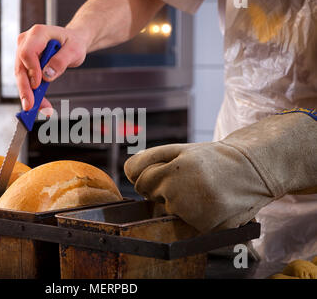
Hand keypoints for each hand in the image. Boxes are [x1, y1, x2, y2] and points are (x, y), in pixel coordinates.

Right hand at [15, 24, 88, 111]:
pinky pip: (26, 80)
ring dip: (28, 94)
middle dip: (25, 89)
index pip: (27, 52)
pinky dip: (33, 93)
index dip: (31, 70)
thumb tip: (47, 75)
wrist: (73, 41)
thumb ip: (61, 61)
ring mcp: (24, 52)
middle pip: (20, 67)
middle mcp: (27, 42)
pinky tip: (41, 104)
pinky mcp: (25, 63)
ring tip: (38, 108)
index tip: (38, 85)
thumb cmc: (73, 42)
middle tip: (30, 106)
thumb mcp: (74, 50)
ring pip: (21, 76)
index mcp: (38, 34)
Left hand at [124, 112, 316, 232]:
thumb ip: (149, 159)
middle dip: (166, 190)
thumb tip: (127, 172)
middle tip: (191, 180)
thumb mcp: (179, 150)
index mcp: (173, 172)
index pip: (141, 182)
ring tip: (202, 191)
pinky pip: (186, 225)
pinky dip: (194, 217)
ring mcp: (194, 214)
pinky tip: (209, 204)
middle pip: (154, 200)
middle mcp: (181, 195)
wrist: (252, 169)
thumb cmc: (211, 159)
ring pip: (169, 214)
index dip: (154, 176)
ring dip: (180, 205)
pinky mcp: (206, 228)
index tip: (173, 171)